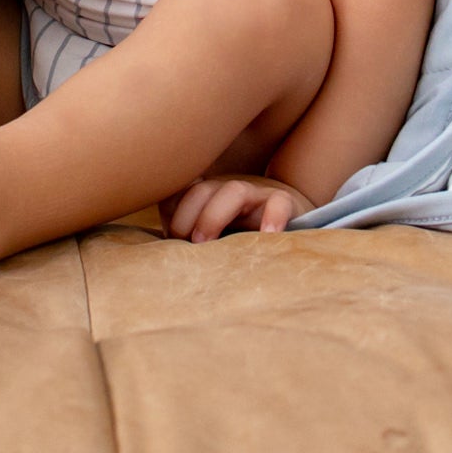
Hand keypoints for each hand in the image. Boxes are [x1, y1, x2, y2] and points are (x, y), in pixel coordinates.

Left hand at [165, 174, 313, 242]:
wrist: (290, 214)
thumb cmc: (240, 232)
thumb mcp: (212, 235)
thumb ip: (188, 240)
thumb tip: (161, 262)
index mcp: (207, 196)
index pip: (179, 194)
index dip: (171, 215)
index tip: (171, 241)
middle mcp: (227, 191)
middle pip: (201, 190)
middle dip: (186, 217)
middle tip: (186, 245)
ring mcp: (256, 194)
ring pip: (233, 191)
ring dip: (214, 216)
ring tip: (207, 243)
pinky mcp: (285, 203)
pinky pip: (279, 203)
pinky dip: (272, 217)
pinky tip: (266, 237)